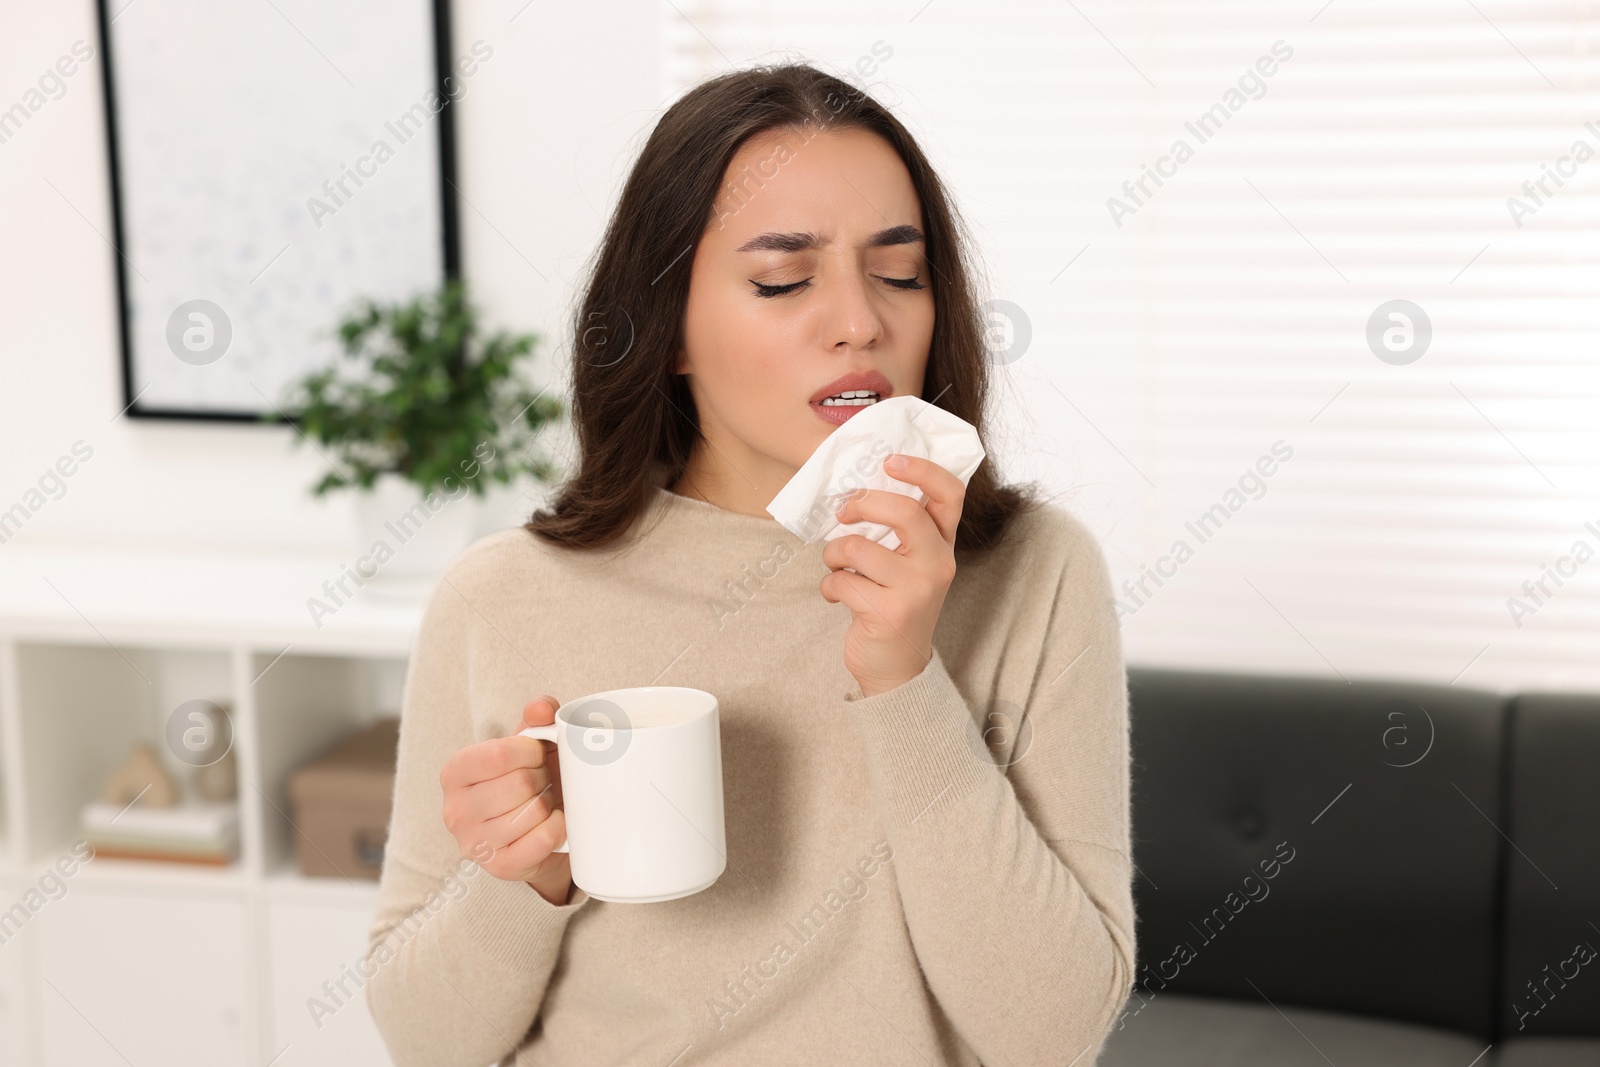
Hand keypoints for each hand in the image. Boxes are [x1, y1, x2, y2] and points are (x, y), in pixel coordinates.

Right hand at [439, 695, 572, 904]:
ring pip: (532, 812)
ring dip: (550, 804)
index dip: (530, 751)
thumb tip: (541, 707)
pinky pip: (541, 841)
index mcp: (455, 772)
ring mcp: (474, 843)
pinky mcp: (499, 867)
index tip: (538, 754)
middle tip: (543, 782)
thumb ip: (535, 717)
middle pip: (520, 784)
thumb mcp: (528, 745)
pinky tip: (554, 823)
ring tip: (544, 802)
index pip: (498, 755)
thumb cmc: (527, 780)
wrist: (534, 833)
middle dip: (542, 778)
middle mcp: (454, 810)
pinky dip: (557, 828)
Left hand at [819, 454, 965, 697]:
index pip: (950, 494)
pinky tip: (837, 595)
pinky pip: (841, 581)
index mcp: (943, 544)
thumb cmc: (896, 604)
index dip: (922, 470)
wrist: (896, 667)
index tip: (890, 461)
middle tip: (844, 512)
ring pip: (857, 547)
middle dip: (862, 504)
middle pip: (904, 511)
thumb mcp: (909, 564)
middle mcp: (938, 564)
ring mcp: (916, 590)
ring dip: (833, 554)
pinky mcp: (888, 612)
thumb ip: (898, 529)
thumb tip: (857, 486)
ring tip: (836, 567)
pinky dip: (829, 586)